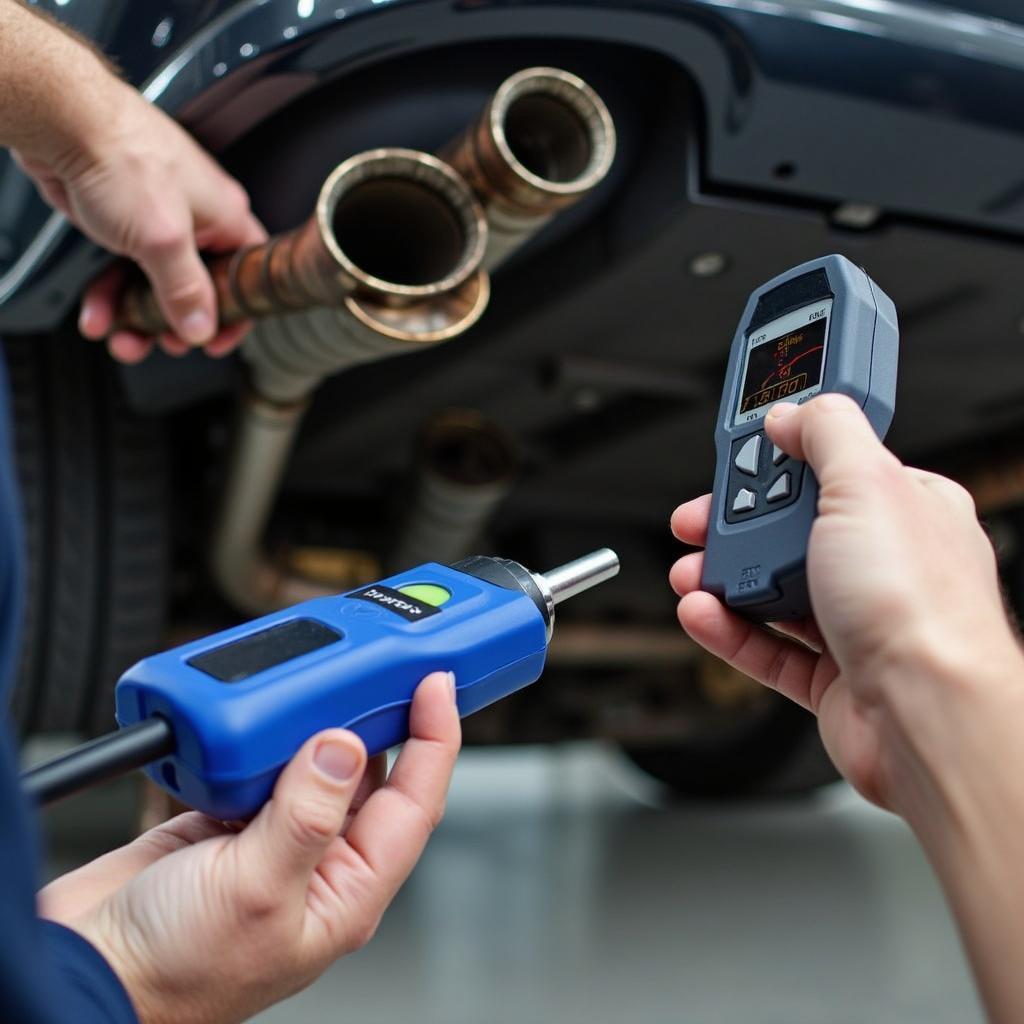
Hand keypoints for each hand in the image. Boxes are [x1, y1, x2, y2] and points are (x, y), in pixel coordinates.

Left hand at [13, 74, 264, 364]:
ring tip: (122, 337)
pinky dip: (111, 295)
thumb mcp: (163, 240)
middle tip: (163, 342)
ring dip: (137, 317)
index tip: (216, 341)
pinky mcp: (123, 220)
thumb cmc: (121, 155)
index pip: (246, 279)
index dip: (235, 316)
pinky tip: (98, 312)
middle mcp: (198, 219)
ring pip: (156, 285)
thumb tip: (201, 328)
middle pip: (197, 290)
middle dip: (175, 324)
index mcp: (226, 218)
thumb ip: (185, 290)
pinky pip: (124, 271)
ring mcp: (159, 220)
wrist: (62, 120)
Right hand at [39, 672, 459, 1023]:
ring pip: (317, 764)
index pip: (415, 803)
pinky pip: (266, 764)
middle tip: (384, 671)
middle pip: (372, 776)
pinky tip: (266, 717)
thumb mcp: (257, 890)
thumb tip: (343, 748)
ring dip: (319, 725)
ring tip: (323, 688)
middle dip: (380, 722)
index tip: (437, 685)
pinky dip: (268, 736)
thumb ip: (306, 815)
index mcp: (348, 890)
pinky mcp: (229, 819)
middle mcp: (319, 862)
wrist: (89, 971)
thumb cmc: (173, 969)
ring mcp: (274, 839)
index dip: (436, 740)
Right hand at [670, 395, 1023, 817]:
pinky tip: (703, 614)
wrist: (928, 718)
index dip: (779, 457)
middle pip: (790, 528)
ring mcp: (858, 621)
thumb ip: (826, 435)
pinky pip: (767, 646)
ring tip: (691, 573)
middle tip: (698, 521)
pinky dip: (729, 630)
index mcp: (905, 507)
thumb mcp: (867, 485)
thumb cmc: (921, 610)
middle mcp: (883, 563)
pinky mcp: (833, 675)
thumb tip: (791, 414)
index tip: (739, 455)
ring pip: (773, 589)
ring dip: (723, 579)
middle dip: (735, 525)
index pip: (831, 465)